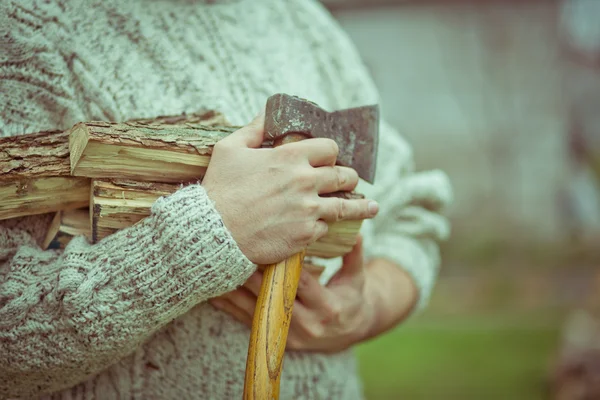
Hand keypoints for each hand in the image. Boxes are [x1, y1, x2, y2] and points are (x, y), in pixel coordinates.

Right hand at [202, 111, 378, 264]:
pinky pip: (324, 229)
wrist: (212, 232)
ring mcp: (308, 209)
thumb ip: (253, 128)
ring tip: (373, 208)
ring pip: (346, 206)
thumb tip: (266, 111)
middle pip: (344, 176)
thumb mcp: (230, 149)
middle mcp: (305, 181)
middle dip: (349, 177)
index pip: (329, 148)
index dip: (330, 153)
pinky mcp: (305, 234)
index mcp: (289, 157)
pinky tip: (326, 228)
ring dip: (361, 206)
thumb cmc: (219, 189)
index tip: (329, 158)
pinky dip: (323, 227)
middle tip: (350, 181)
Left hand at [209, 235, 376, 352]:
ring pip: (258, 313)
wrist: (350, 330)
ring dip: (237, 294)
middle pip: (274, 298)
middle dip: (253, 278)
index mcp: (328, 307)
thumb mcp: (357, 277)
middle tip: (234, 255)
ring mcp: (292, 336)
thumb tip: (355, 231)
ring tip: (218, 273)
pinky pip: (252, 325)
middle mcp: (308, 324)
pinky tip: (216, 295)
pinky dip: (233, 309)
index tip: (266, 247)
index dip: (282, 266)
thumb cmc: (352, 297)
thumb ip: (354, 255)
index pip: (301, 283)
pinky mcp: (279, 341)